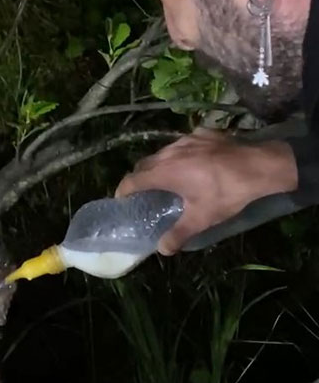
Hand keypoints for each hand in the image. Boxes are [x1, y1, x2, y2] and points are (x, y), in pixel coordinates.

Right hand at [114, 128, 297, 254]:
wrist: (260, 165)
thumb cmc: (226, 192)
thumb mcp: (202, 218)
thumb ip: (179, 233)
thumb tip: (162, 250)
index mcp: (163, 172)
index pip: (132, 180)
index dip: (123, 191)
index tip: (123, 200)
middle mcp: (169, 153)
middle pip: (145, 164)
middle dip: (141, 177)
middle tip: (147, 192)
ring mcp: (186, 139)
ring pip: (164, 152)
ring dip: (161, 165)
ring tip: (171, 177)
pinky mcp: (203, 133)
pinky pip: (185, 143)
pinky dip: (183, 154)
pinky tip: (196, 162)